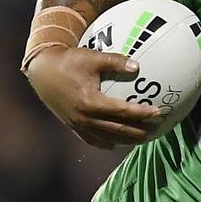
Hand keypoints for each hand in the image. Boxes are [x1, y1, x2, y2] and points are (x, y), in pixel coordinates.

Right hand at [26, 46, 161, 148]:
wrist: (43, 72)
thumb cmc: (68, 62)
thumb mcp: (92, 57)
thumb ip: (115, 61)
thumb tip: (137, 66)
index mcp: (90, 102)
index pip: (122, 111)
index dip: (141, 113)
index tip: (158, 112)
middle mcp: (85, 118)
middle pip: (118, 130)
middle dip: (138, 132)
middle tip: (156, 130)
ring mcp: (78, 125)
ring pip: (107, 138)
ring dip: (126, 140)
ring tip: (142, 139)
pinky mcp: (73, 127)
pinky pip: (93, 140)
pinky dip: (106, 142)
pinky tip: (117, 143)